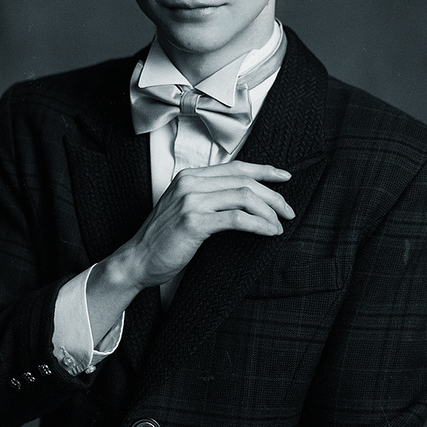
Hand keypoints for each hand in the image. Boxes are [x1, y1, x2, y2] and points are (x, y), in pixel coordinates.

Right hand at [104, 162, 294, 292]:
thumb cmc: (164, 239)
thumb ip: (208, 197)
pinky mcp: (194, 221)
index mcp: (190, 177)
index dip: (264, 170)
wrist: (138, 259)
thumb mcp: (185, 208)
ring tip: (279, 225)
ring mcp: (191, 201)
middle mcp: (190, 183)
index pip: (235, 167)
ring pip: (244, 196)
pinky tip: (268, 232)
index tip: (284, 177)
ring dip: (268, 211)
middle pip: (244, 180)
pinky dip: (258, 224)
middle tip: (288, 210)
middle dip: (273, 195)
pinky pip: (236, 218)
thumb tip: (245, 197)